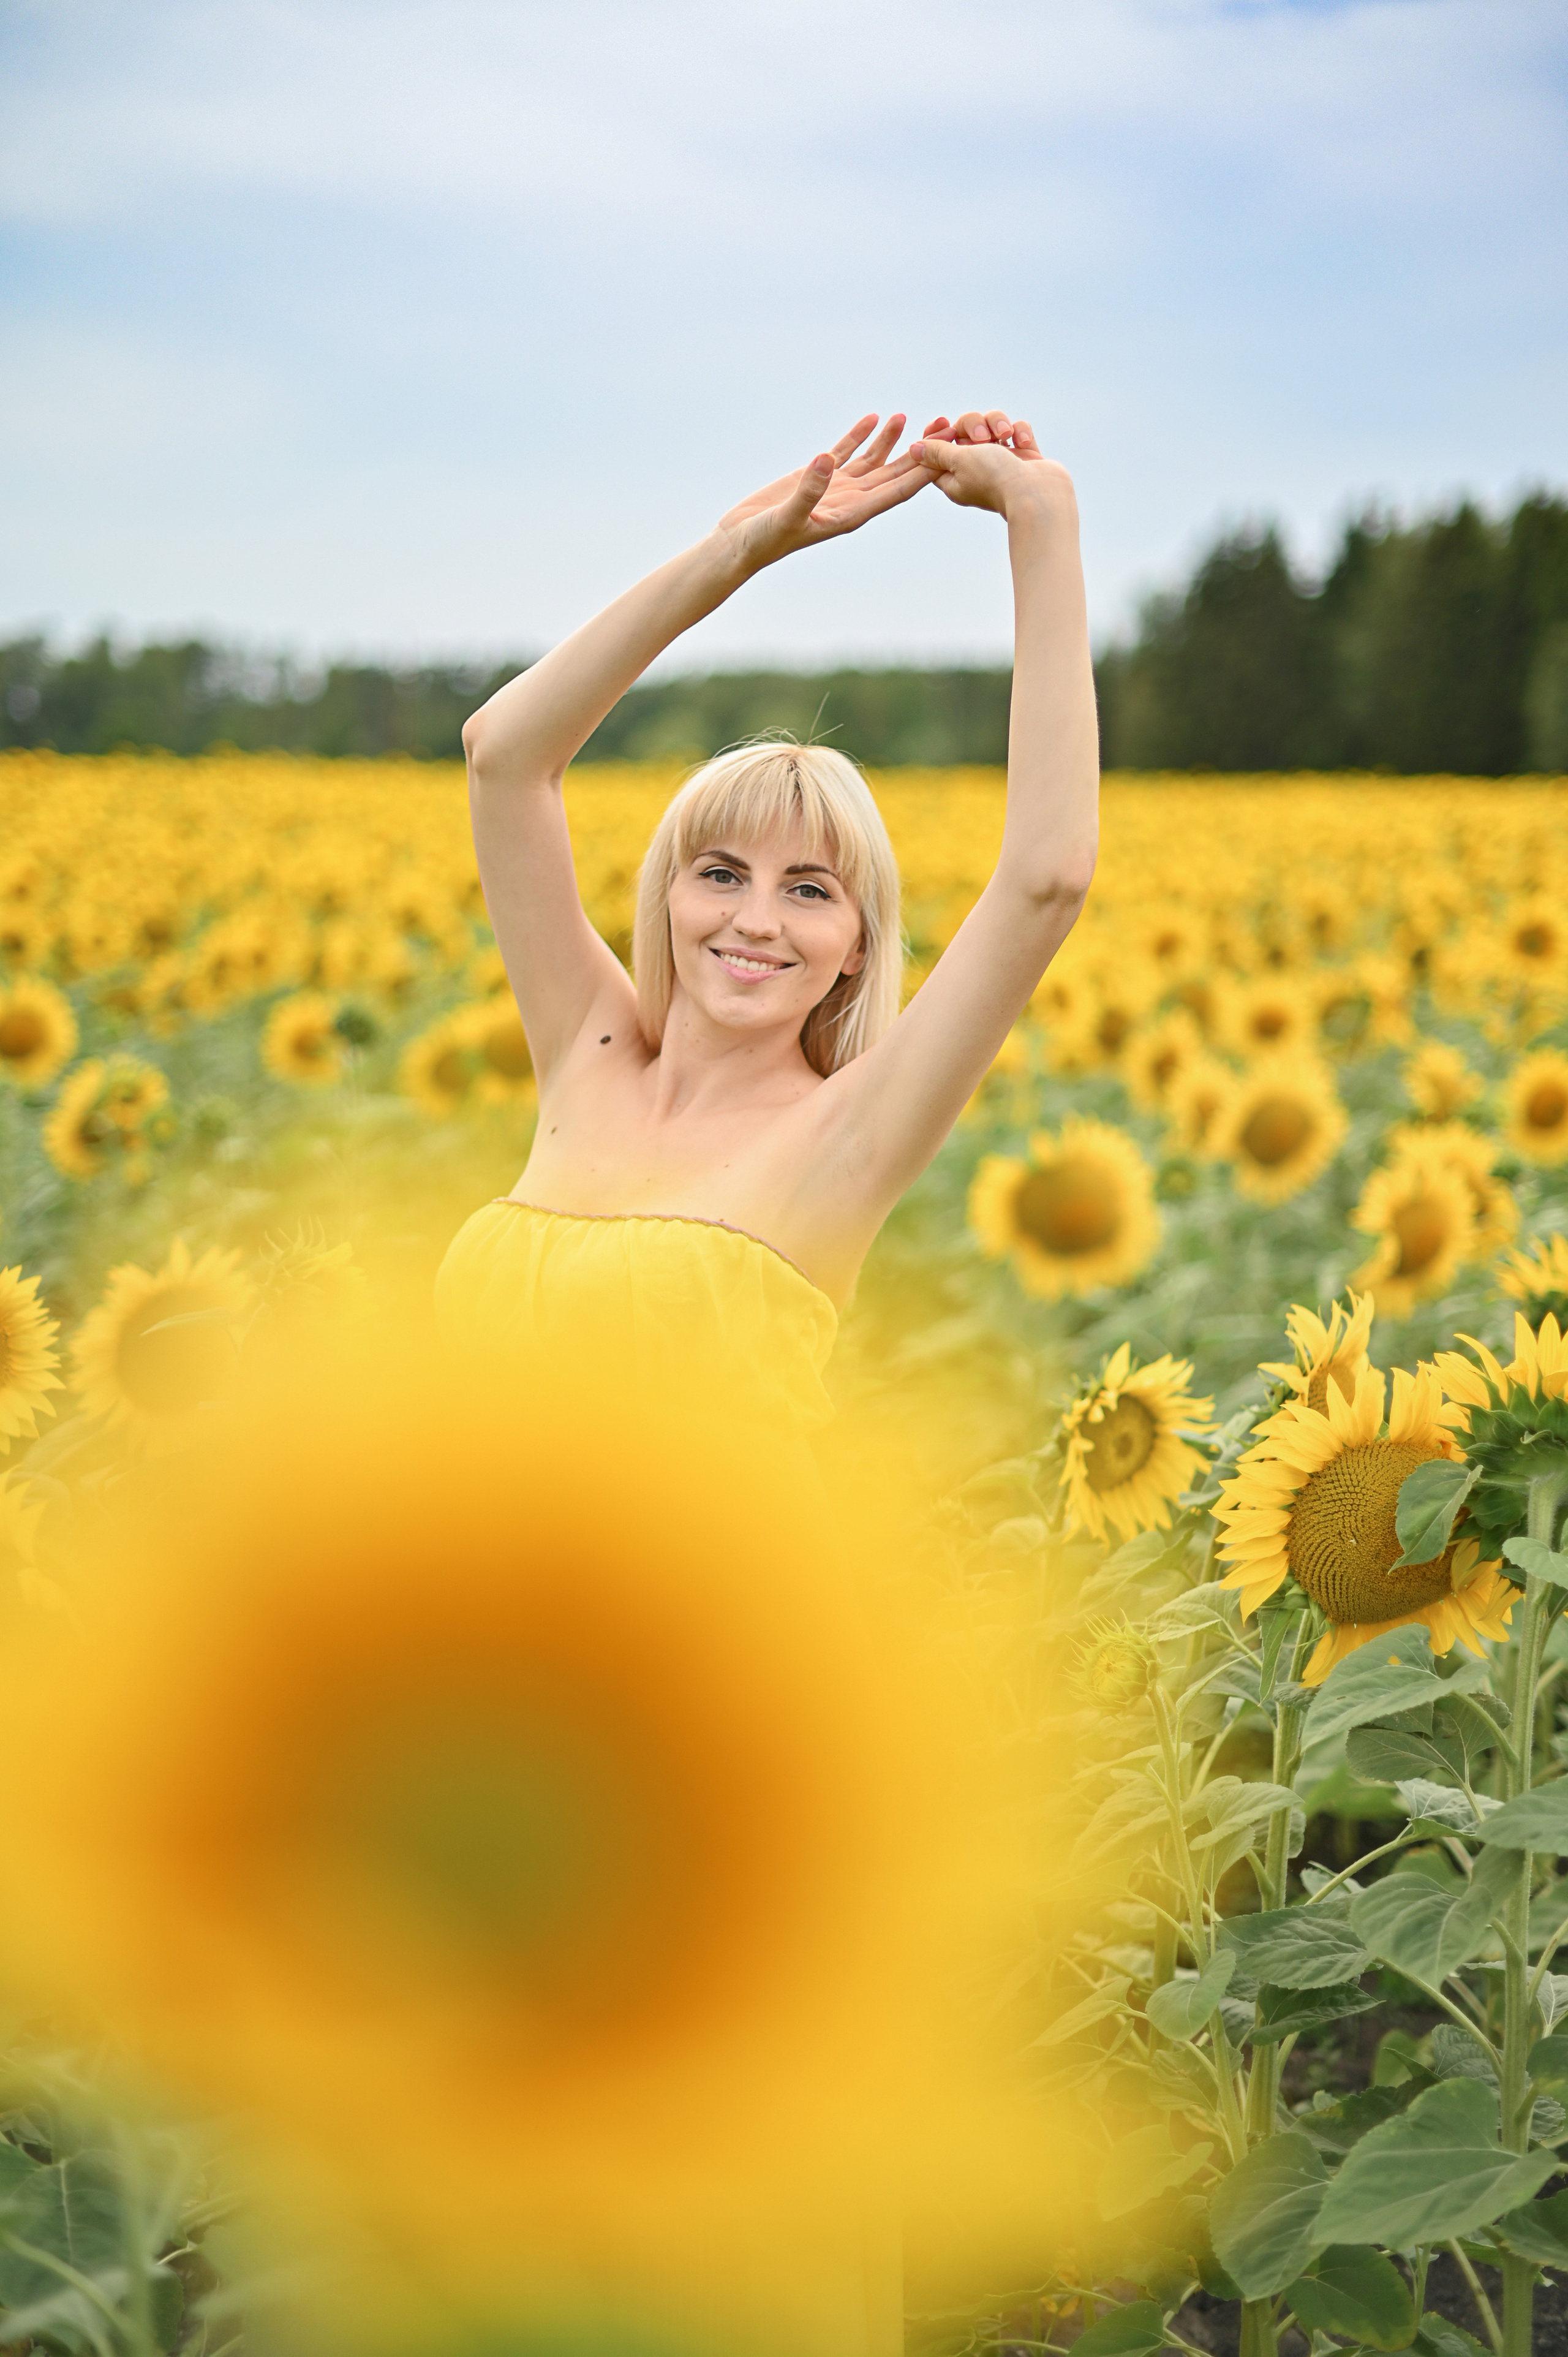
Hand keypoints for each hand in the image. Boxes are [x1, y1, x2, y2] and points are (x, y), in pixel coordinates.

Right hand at [714, 414, 930, 572]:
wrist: (740, 544)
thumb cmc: (764, 540)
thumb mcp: (786, 517)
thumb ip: (807, 491)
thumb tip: (826, 460)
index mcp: (852, 514)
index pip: (896, 491)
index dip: (923, 471)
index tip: (946, 452)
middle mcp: (850, 501)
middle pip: (895, 473)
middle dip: (920, 452)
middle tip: (944, 427)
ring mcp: (835, 488)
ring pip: (873, 461)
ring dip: (892, 441)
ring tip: (911, 417)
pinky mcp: (815, 476)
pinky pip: (845, 452)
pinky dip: (859, 435)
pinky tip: (873, 418)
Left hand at [910, 410, 1072, 518]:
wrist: (1039, 494)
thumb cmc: (996, 479)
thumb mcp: (959, 461)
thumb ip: (937, 452)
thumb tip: (914, 449)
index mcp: (954, 478)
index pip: (936, 450)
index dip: (937, 434)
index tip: (943, 422)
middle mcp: (976, 470)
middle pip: (964, 430)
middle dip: (973, 425)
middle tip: (983, 438)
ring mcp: (1002, 462)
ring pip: (992, 425)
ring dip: (999, 423)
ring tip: (1007, 437)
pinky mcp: (1024, 457)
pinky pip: (1016, 429)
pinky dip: (1020, 431)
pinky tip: (1022, 443)